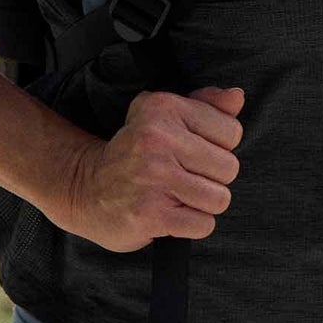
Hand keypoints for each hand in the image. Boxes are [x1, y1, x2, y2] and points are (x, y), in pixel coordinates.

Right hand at [59, 86, 244, 252]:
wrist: (85, 188)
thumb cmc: (135, 152)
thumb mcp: (164, 116)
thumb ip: (206, 105)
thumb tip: (237, 97)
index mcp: (164, 108)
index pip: (232, 131)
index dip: (219, 146)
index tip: (193, 151)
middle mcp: (158, 138)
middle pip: (229, 167)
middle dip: (212, 178)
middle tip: (185, 177)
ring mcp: (154, 176)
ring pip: (219, 198)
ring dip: (203, 204)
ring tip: (179, 196)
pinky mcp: (150, 213)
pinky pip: (203, 224)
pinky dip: (192, 225)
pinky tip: (172, 213)